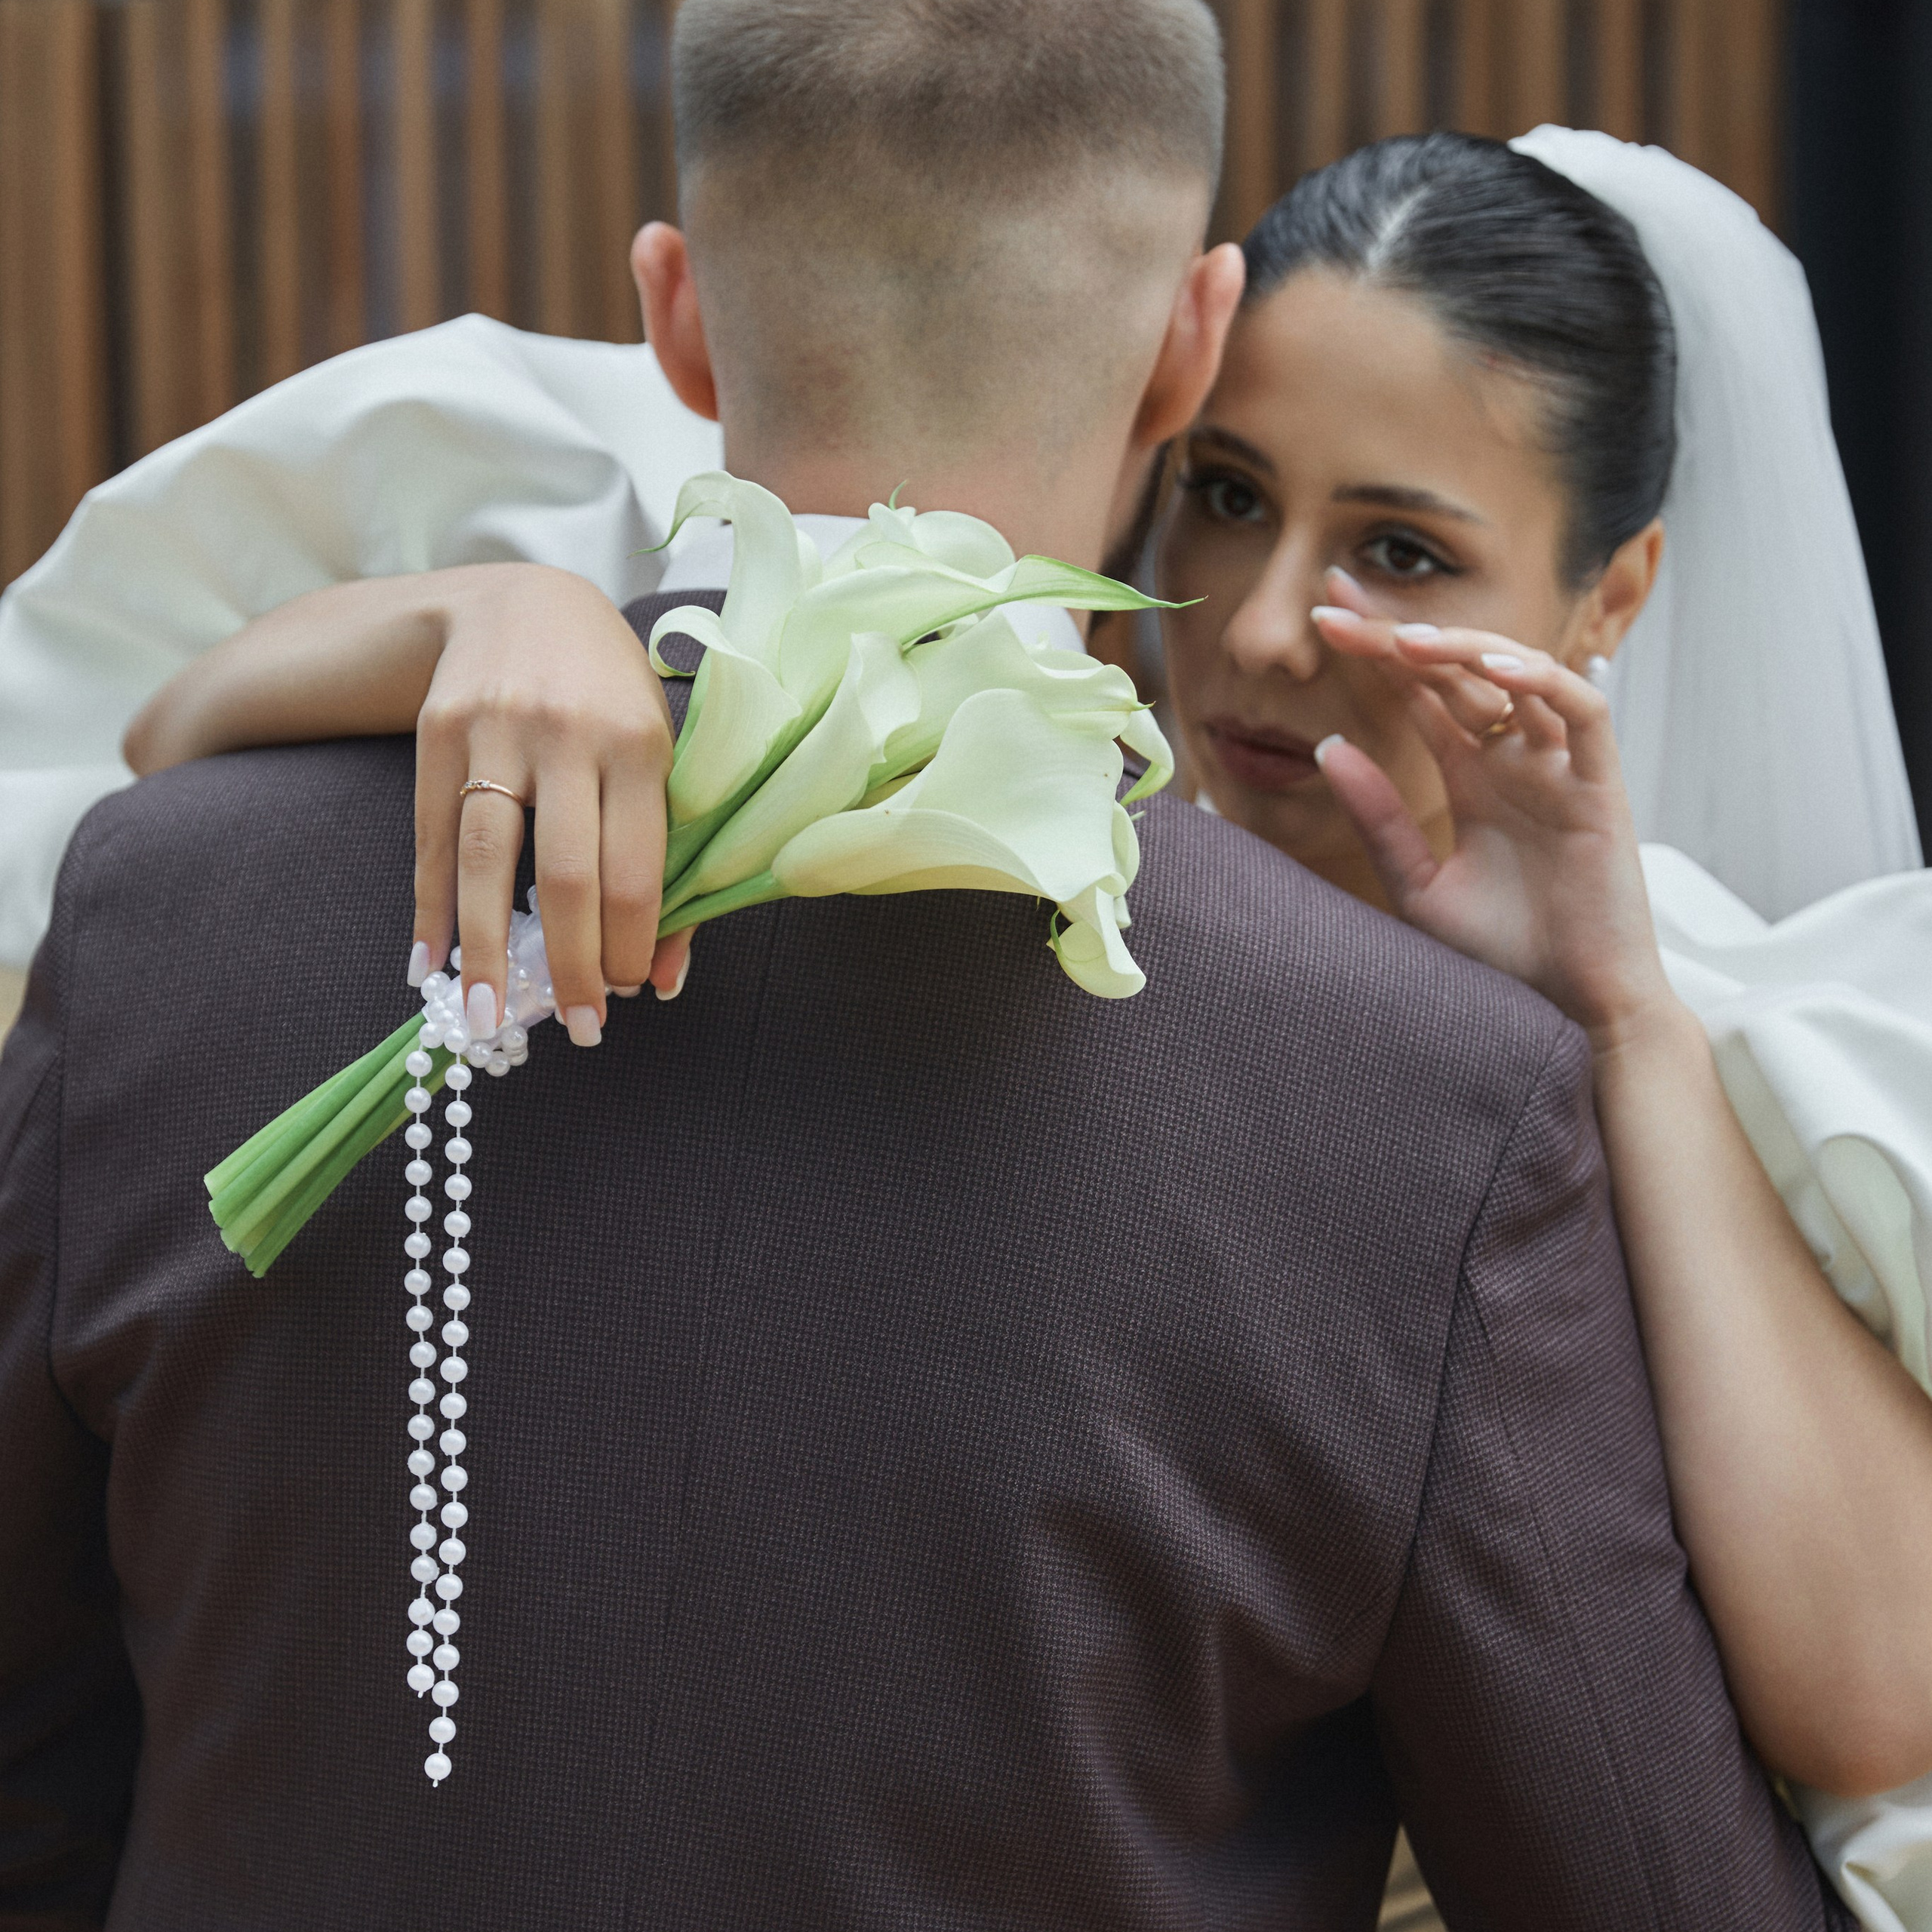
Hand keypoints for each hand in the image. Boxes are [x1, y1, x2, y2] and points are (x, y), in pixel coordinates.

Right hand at [411, 565, 691, 1044]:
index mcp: (640, 743)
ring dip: (487, 951)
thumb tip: (664, 975)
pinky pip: (432, 839)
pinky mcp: (438, 731)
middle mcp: (568, 735)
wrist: (524, 600)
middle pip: (567, 876)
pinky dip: (431, 907)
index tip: (627, 992)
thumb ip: (669, 857)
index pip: (635, 870)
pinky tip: (430, 962)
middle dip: (570, 966)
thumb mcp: (659, 755)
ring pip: (489, 862)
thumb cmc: (610, 695)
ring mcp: (496, 729)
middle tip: (577, 1028)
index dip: (627, 943)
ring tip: (487, 1018)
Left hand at [1309, 603, 1673, 1044]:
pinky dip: (1544, 681)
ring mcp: (1559, 768)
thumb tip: (1327, 747)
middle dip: (1401, 632)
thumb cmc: (1500, 957)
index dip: (1375, 652)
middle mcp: (1514, 760)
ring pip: (1520, 675)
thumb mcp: (1418, 884)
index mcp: (1470, 776)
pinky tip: (1493, 669)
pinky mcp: (1601, 787)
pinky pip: (1583, 711)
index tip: (1321, 617)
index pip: (1419, 694)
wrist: (1565, 1011)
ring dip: (1465, 647)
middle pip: (1457, 673)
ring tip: (1406, 639)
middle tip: (1340, 602)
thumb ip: (1379, 817)